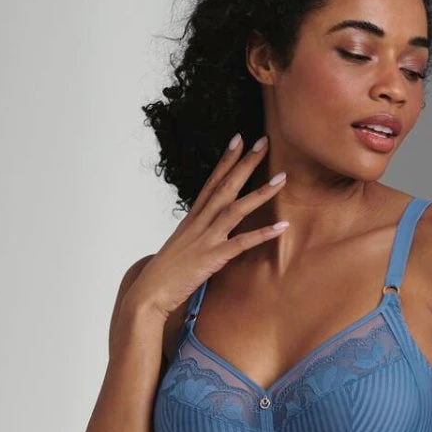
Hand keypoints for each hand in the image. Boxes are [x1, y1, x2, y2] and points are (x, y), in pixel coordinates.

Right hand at [128, 133, 287, 320]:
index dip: (226, 160)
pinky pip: (241, 243)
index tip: (238, 139)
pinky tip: (281, 226)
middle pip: (225, 186)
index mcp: (192, 219)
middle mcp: (199, 223)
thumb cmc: (165, 273)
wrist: (150, 293)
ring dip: (260, 193)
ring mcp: (206, 239)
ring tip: (282, 179)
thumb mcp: (182, 246)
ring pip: (235, 209)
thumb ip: (197, 234)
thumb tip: (208, 230)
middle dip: (245, 163)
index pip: (211, 182)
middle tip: (263, 141)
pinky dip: (262, 233)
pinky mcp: (212, 258)